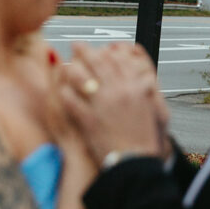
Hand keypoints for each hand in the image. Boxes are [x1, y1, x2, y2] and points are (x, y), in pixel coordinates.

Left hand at [60, 42, 170, 165]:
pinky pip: (70, 99)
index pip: (117, 59)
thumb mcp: (149, 107)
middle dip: (84, 50)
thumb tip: (138, 74)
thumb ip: (141, 87)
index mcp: (134, 87)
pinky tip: (60, 90)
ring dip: (71, 68)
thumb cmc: (143, 138)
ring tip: (64, 65)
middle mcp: (118, 92)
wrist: (136, 164)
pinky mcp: (88, 119)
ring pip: (81, 77)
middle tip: (76, 44)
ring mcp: (102, 105)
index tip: (99, 47)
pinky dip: (64, 92)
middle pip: (97, 63)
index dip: (105, 51)